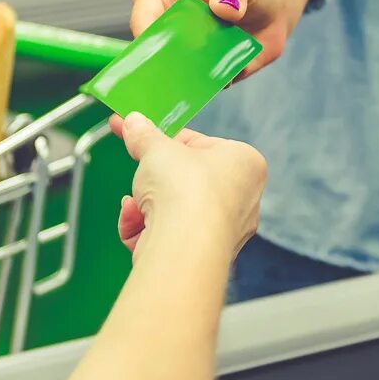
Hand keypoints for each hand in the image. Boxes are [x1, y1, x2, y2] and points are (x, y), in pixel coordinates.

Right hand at [113, 114, 265, 255]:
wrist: (183, 247)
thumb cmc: (186, 190)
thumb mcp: (157, 149)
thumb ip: (143, 135)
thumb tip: (133, 123)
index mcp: (244, 163)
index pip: (199, 144)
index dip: (165, 141)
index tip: (139, 135)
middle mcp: (242, 199)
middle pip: (183, 180)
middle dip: (152, 180)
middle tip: (138, 173)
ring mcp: (224, 231)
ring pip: (172, 210)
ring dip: (145, 205)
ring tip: (136, 205)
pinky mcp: (201, 257)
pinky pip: (169, 235)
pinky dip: (147, 230)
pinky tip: (139, 226)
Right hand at [131, 0, 303, 79]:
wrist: (273, 9)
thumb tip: (224, 7)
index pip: (144, 6)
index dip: (143, 24)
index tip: (151, 41)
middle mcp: (168, 26)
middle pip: (149, 46)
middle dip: (154, 62)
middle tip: (167, 73)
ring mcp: (183, 53)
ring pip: (170, 72)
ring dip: (177, 82)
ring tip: (189, 87)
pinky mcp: (202, 73)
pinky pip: (197, 87)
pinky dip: (204, 91)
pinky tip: (215, 88)